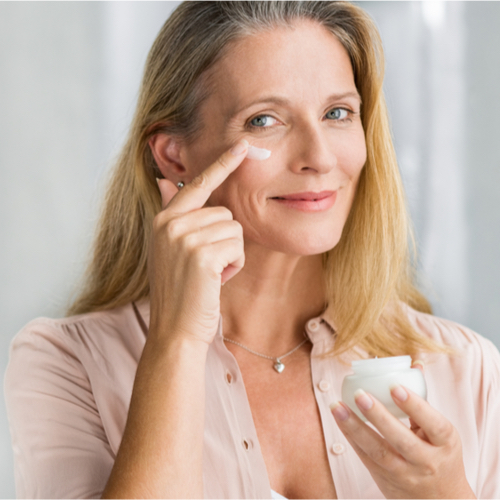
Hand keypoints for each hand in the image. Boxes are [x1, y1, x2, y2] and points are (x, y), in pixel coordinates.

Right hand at [148, 139, 248, 344]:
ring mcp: (184, 237)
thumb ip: (173, 213)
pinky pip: (237, 246)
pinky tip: (216, 280)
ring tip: (210, 274)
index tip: (243, 145)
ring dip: (231, 254)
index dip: (222, 164)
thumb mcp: (171, 248)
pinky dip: (234, 265)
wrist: (175, 329)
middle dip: (225, 240)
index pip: (197, 183)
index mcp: (164, 219)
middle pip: (225, 212)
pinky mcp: (201, 254)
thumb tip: (165, 180)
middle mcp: (170, 223)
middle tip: (207, 266)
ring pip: (234, 229)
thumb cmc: (181, 291)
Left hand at [331, 378, 475, 498]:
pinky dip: (350, 437)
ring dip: (354, 427)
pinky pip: (365, 457)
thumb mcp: (440, 432)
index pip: (434, 424)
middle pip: (401, 440)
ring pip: (378, 451)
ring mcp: (405, 473)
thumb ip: (423, 401)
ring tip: (336, 406)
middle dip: (378, 416)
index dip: (415, 405)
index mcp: (445, 443)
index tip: (394, 386)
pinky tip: (339, 418)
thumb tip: (414, 364)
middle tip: (360, 394)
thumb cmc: (439, 454)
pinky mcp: (385, 479)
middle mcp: (427, 461)